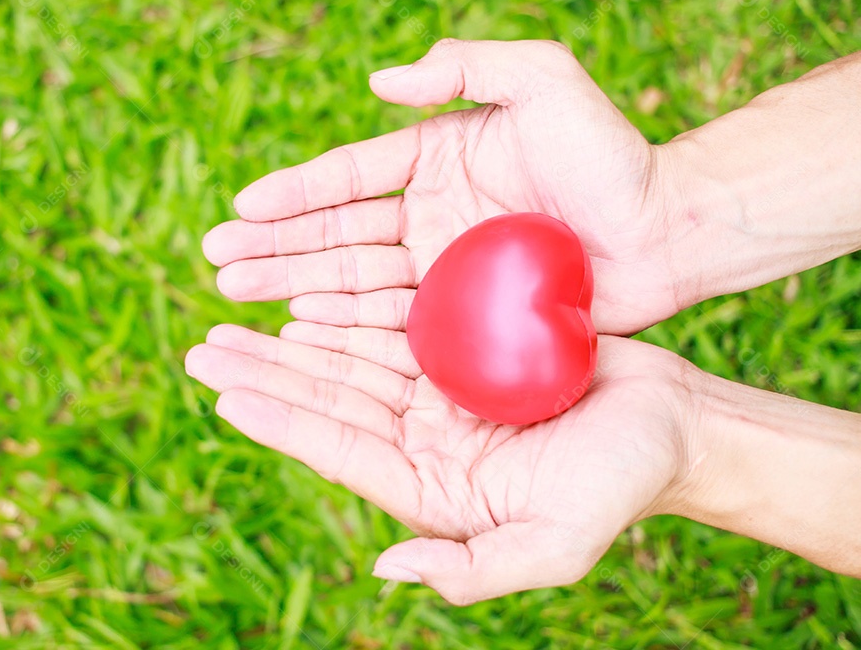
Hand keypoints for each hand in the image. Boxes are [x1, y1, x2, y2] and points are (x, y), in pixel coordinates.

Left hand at [185, 323, 694, 603]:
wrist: (667, 427)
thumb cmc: (618, 486)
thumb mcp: (554, 545)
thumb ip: (471, 569)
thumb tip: (384, 572)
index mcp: (429, 488)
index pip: (340, 450)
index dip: (282, 420)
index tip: (225, 392)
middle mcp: (420, 442)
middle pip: (327, 401)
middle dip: (264, 373)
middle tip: (201, 347)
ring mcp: (435, 396)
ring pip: (346, 362)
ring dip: (289, 339)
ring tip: (230, 317)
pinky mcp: (456, 356)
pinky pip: (387, 329)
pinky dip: (344, 313)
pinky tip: (302, 296)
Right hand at [202, 39, 688, 335]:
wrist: (667, 231)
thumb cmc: (611, 155)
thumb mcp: (545, 81)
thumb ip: (467, 67)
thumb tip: (377, 84)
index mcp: (437, 159)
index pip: (350, 176)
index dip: (295, 193)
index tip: (242, 207)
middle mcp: (428, 215)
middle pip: (336, 234)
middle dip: (274, 247)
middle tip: (215, 262)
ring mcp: (441, 270)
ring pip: (352, 280)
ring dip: (292, 287)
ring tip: (235, 294)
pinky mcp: (461, 317)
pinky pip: (391, 323)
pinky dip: (343, 327)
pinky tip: (298, 330)